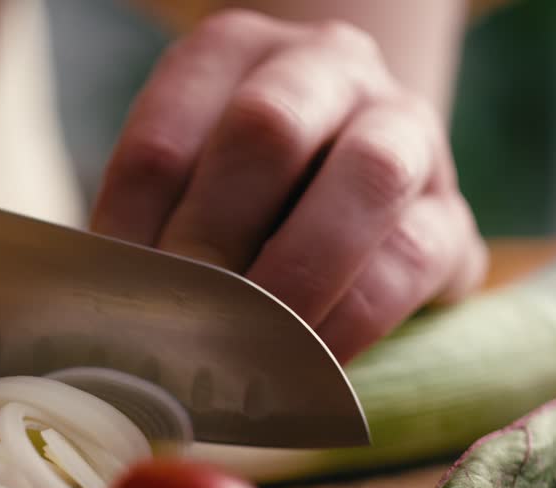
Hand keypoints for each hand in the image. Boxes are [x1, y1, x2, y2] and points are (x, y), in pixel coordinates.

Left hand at [92, 10, 485, 361]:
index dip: (131, 225)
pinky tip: (306, 366)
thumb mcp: (184, 186)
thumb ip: (148, 232)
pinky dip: (350, 320)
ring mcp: (404, 132)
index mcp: (234, 52)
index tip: (111, 299)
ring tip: (247, 347)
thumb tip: (104, 319)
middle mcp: (328, 67)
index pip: (166, 133)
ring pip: (366, 176)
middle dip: (213, 237)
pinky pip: (410, 259)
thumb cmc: (238, 197)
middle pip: (268, 128)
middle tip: (180, 319)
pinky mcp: (452, 217)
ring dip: (294, 275)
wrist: (350, 187)